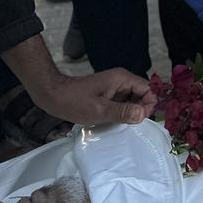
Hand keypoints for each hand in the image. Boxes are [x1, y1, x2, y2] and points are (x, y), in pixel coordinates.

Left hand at [32, 69, 156, 125]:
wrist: (53, 96)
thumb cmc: (74, 101)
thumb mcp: (100, 110)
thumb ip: (123, 112)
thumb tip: (143, 115)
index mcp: (122, 79)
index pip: (148, 89)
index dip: (148, 104)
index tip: (139, 119)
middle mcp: (121, 80)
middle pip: (142, 94)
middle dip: (140, 109)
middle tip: (129, 124)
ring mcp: (114, 87)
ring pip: (132, 100)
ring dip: (130, 112)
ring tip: (120, 123)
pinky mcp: (108, 94)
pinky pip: (122, 103)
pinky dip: (121, 112)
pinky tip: (113, 121)